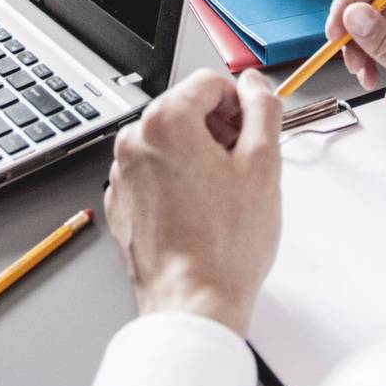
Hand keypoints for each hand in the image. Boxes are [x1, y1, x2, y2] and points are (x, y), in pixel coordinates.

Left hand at [104, 68, 281, 336]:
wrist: (192, 303)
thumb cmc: (224, 245)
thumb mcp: (264, 164)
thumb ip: (263, 109)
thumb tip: (255, 85)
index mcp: (165, 121)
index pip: (210, 82)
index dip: (240, 104)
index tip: (252, 132)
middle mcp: (134, 140)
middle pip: (187, 110)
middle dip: (219, 131)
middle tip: (243, 169)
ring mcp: (122, 173)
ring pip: (170, 143)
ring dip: (199, 157)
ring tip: (223, 197)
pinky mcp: (121, 202)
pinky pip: (154, 174)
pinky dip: (177, 182)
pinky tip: (200, 213)